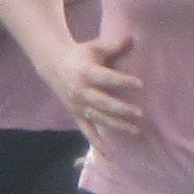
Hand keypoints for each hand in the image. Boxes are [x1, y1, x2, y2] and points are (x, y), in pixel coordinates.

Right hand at [54, 18, 143, 139]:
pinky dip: (98, 144)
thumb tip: (133, 37)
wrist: (53, 65)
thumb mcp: (94, 47)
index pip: (106, 78)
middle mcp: (80, 91)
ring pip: (98, 118)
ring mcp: (77, 106)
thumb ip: (114, 45)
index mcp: (86, 72)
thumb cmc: (81, 55)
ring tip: (135, 130)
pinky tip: (110, 156)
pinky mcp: (76, 115)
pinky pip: (87, 132)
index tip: (140, 84)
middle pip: (102, 102)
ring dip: (116, 125)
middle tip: (140, 113)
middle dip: (121, 109)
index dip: (122, 81)